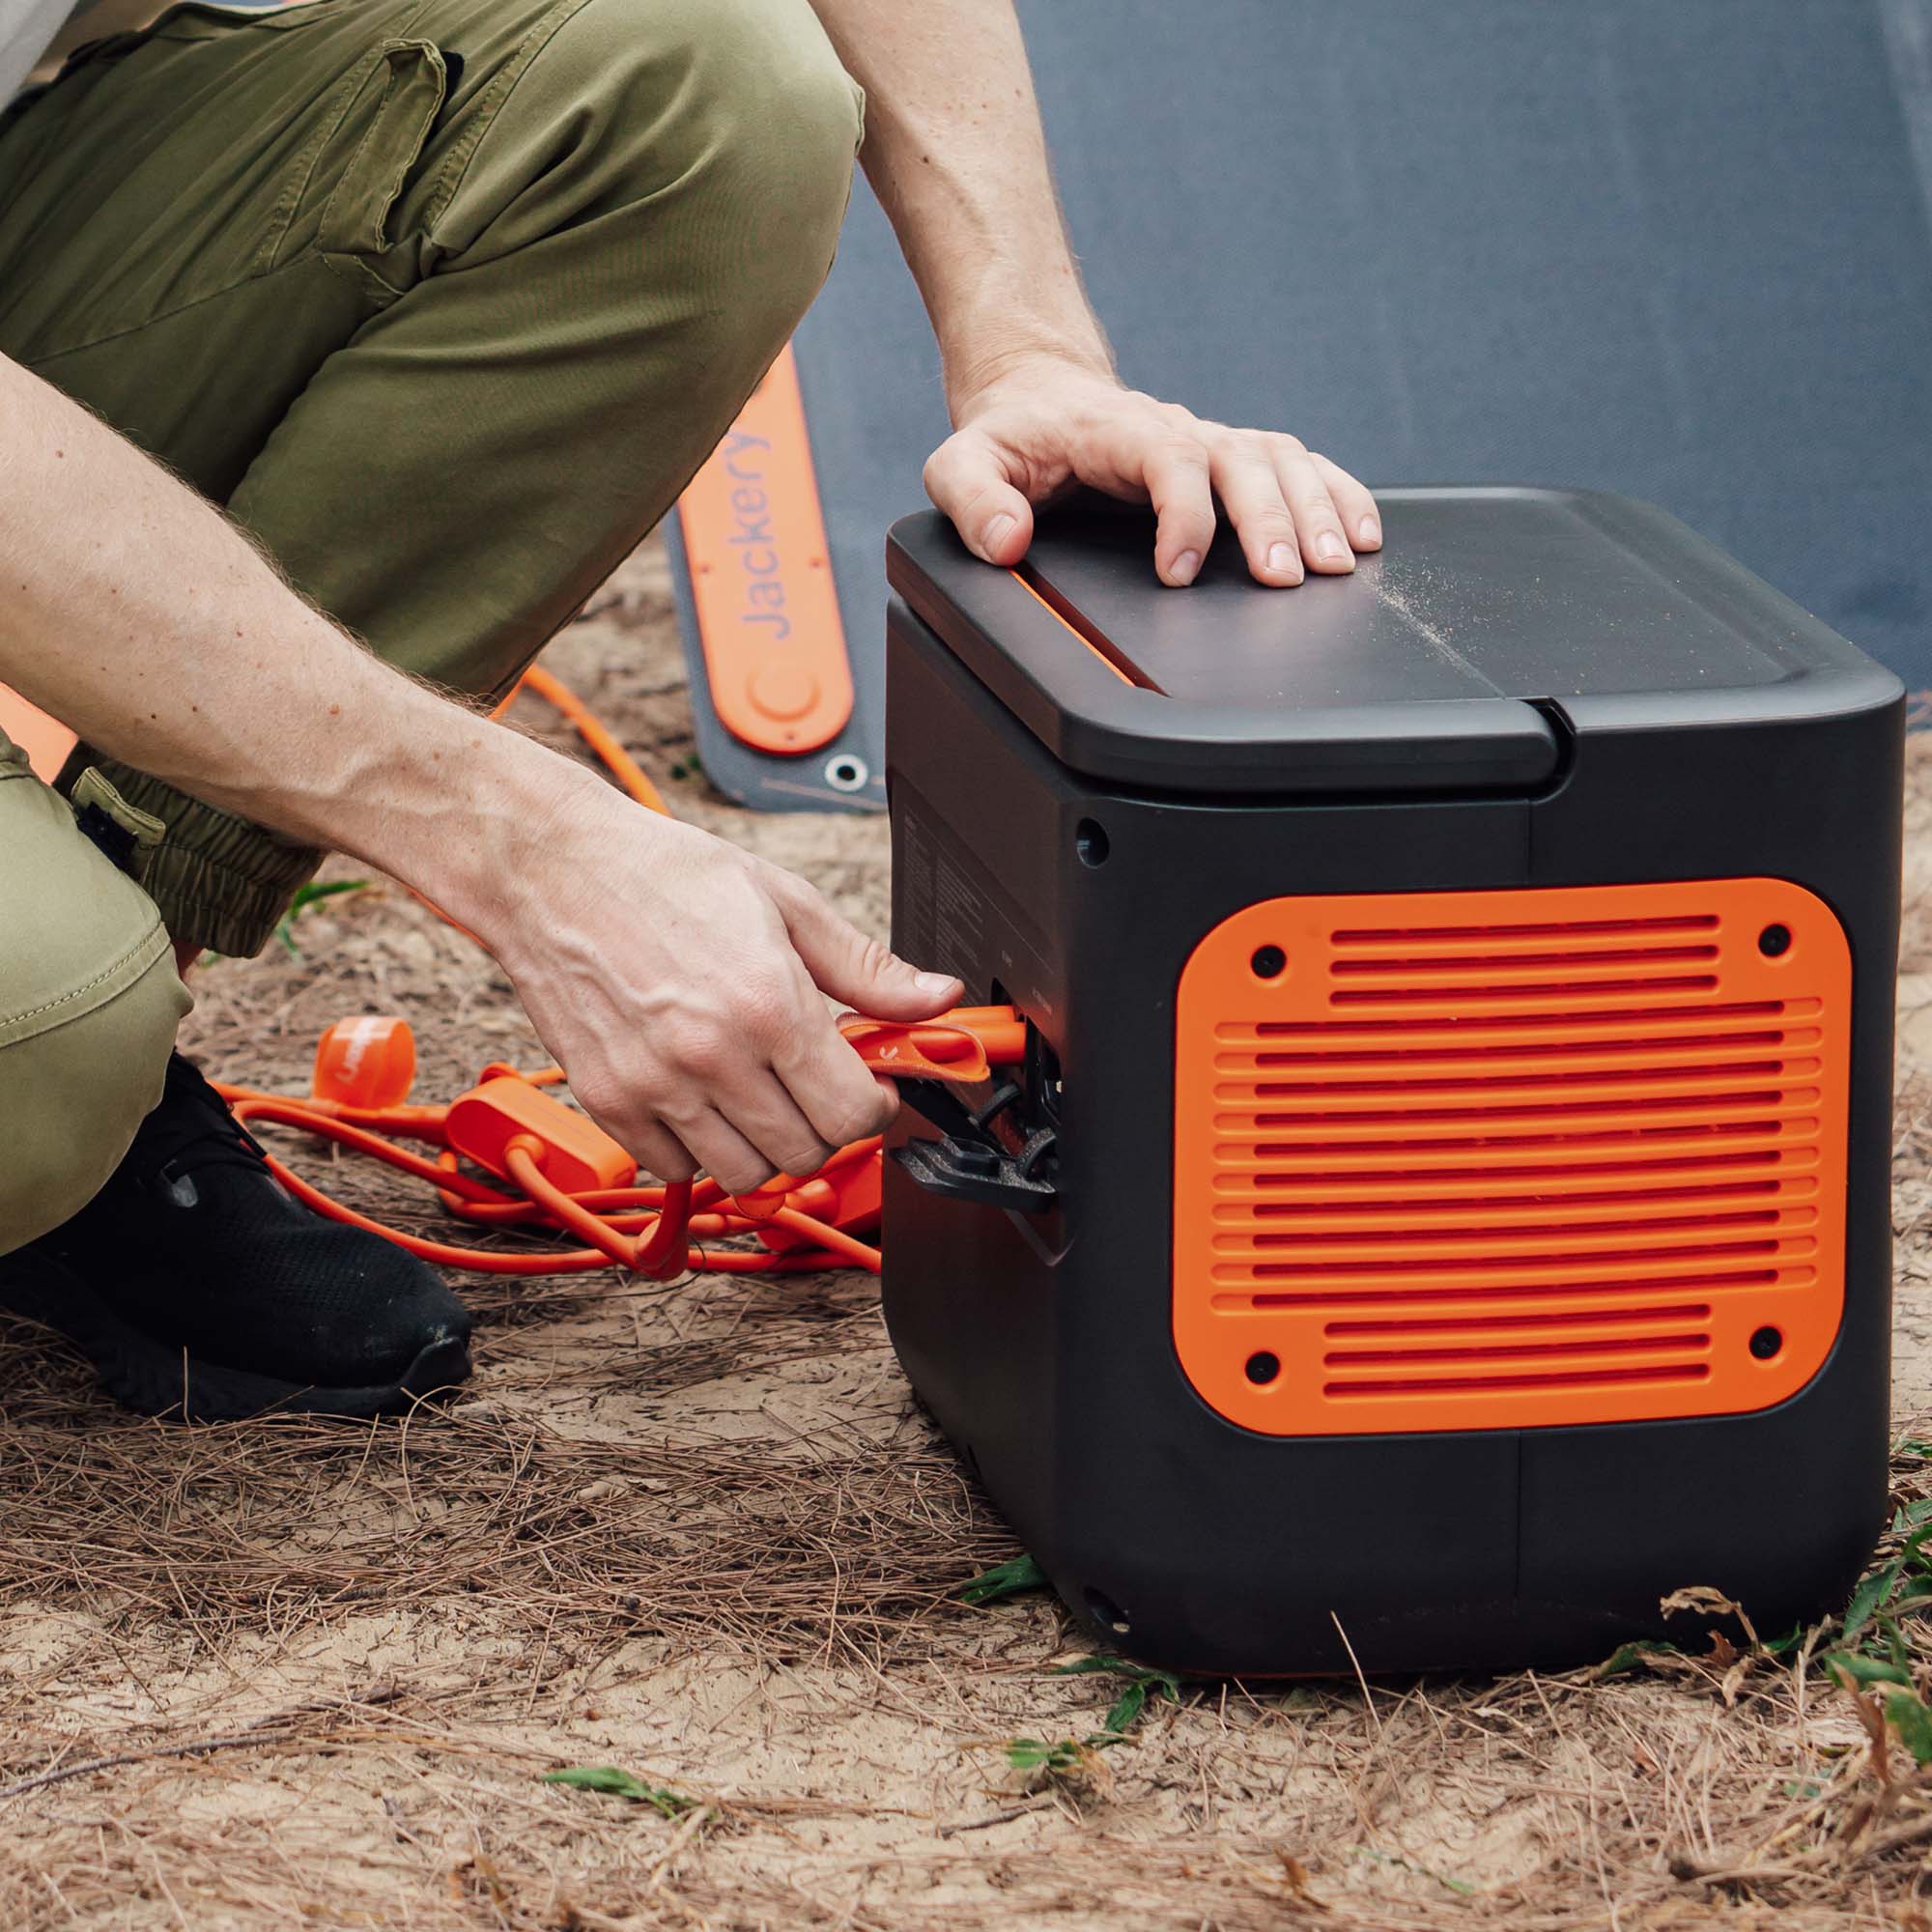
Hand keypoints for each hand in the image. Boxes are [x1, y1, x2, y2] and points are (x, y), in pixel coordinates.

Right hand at [483, 788, 961, 1194]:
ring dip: (767, 1146)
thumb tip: (935, 998)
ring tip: (760, 1093)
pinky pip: (678, 1169)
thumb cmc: (664, 875)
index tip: (868, 1086)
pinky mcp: (609, 1102)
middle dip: (825, 1125)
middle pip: (806, 1153)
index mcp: (769, 1003)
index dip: (876, 1105)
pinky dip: (699, 1148)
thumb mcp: (785, 903)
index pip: (854, 1113)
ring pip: (746, 1175)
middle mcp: (713, 1055)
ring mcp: (656, 1086)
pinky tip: (703, 1098)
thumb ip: (865, 967)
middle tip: (814, 1085)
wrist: (552, 870)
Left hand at [924, 353, 1380, 587]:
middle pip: (1243, 459)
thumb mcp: (960, 463)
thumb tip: (1006, 540)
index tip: (1178, 571)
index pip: (1169, 457)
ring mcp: (1210, 441)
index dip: (1184, 512)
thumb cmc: (1007, 440)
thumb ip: (973, 499)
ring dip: (1317, 509)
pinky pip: (1299, 465)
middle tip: (1288, 578)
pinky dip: (1338, 493)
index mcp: (1116, 430)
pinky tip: (1364, 533)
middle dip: (1271, 518)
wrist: (1038, 397)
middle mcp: (1177, 429)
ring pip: (1281, 460)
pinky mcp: (1231, 457)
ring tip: (1338, 565)